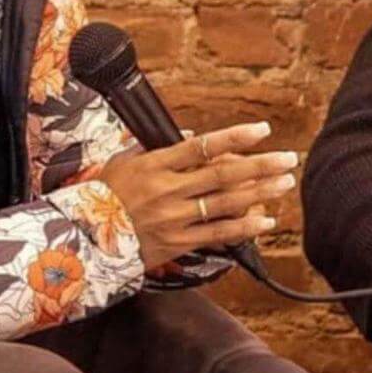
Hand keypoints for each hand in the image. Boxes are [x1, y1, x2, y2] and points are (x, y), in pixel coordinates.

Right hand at [99, 122, 295, 268]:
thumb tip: (194, 139)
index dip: (235, 137)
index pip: (202, 146)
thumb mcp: (124, 162)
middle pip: (223, 174)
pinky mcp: (178, 243)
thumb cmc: (103, 194)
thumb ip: (160, 150)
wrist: (84, 237)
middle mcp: (167, 191)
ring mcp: (174, 218)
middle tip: (287, 158)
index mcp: (154, 165)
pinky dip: (244, 228)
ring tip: (284, 183)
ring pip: (226, 203)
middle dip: (259, 165)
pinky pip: (217, 235)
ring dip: (259, 193)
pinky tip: (265, 221)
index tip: (262, 129)